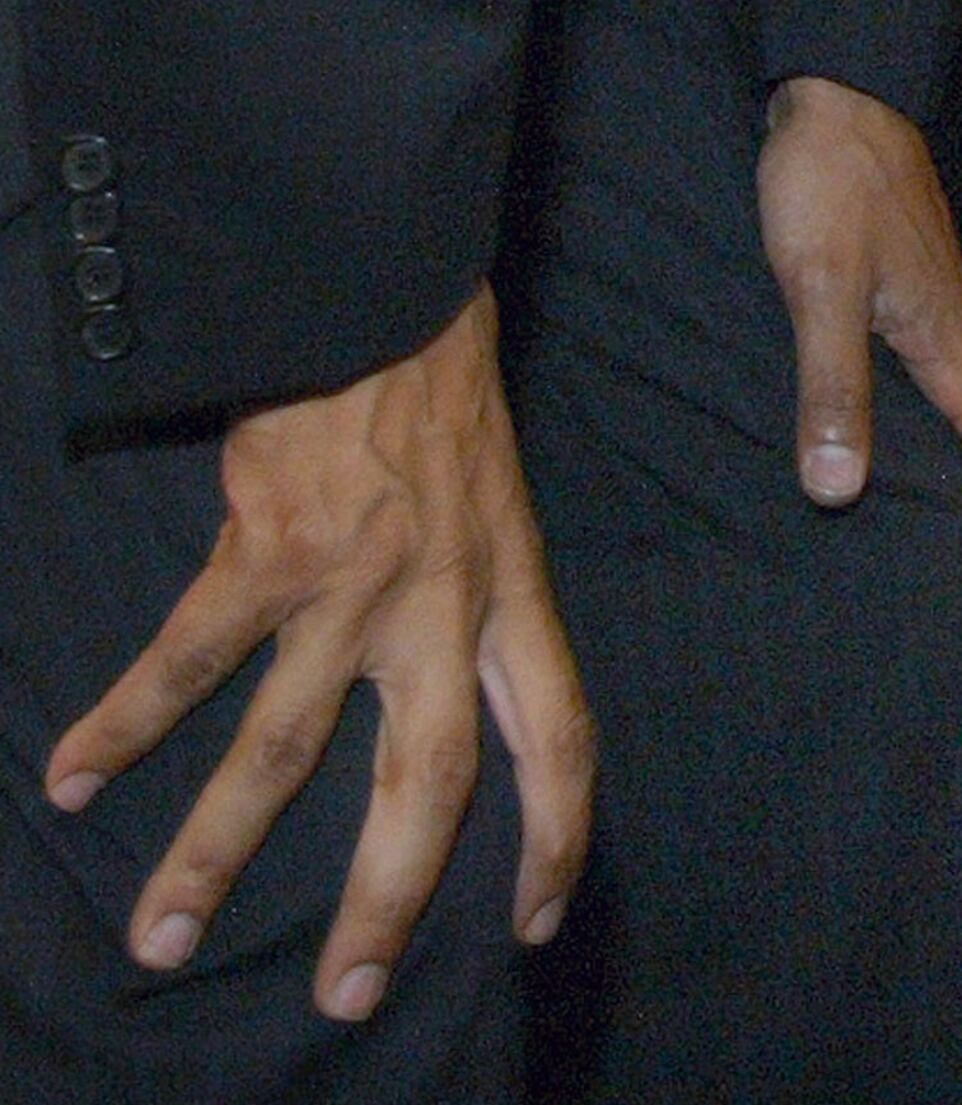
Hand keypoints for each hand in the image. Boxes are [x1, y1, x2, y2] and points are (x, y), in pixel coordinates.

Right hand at [44, 288, 592, 1020]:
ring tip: (162, 942)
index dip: (557, 834)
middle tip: (343, 1000)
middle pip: (427, 786)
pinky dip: (121, 725)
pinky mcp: (266, 551)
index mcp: (511, 590)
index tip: (536, 922)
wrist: (386, 287)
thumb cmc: (440, 392)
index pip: (563, 734)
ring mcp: (352, 583)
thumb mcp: (497, 502)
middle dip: (385, 902)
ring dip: (215, 854)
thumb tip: (456, 691)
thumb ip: (475, 598)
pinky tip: (72, 774)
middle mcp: (443, 602)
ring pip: (283, 752)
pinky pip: (184, 663)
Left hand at [758, 78, 961, 627]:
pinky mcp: (908, 303)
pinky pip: (940, 398)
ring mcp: (937, 321)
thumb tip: (840, 492)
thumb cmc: (831, 186)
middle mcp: (959, 343)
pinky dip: (937, 451)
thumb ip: (831, 386)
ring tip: (942, 560)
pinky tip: (887, 464)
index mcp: (953, 347)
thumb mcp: (818, 285)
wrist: (837, 94)